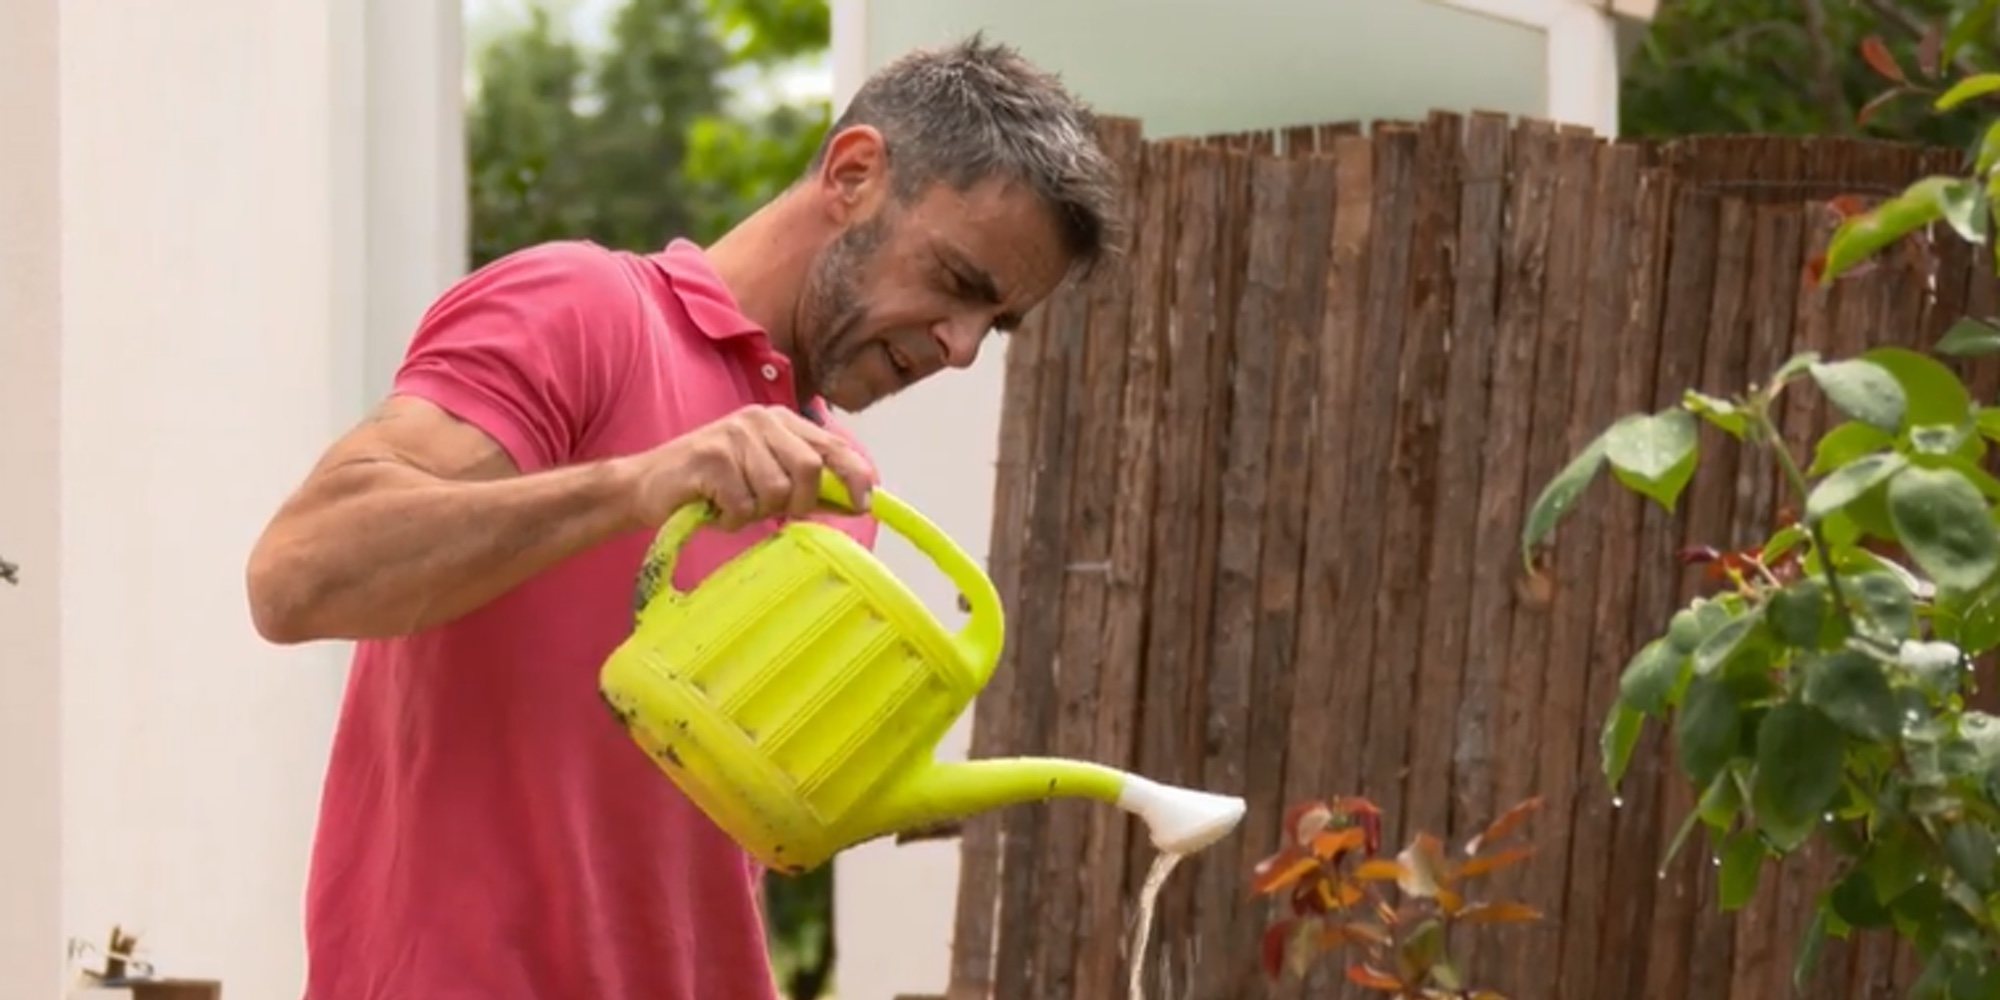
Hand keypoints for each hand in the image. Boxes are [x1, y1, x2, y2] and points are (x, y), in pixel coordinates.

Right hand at [622, 406, 875, 529]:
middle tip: (771, 513)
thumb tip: (856, 502)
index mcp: (780, 420)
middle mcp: (760, 420)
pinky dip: (731, 518)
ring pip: (776, 491)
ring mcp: (734, 436)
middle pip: (809, 470)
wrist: (645, 485)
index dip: (854, 475)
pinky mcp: (711, 458)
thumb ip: (806, 484)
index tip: (864, 503)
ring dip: (756, 512)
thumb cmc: (711, 484)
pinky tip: (714, 508)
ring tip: (732, 505)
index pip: (832, 445)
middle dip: (798, 504)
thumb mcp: (763, 475)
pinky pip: (743, 504)